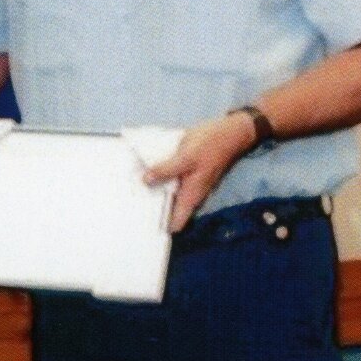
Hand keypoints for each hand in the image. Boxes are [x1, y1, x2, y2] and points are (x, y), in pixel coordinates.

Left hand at [144, 112, 255, 231]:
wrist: (231, 131)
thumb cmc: (210, 145)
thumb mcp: (186, 157)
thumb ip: (166, 169)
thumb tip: (145, 180)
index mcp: (191, 196)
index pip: (176, 224)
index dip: (161, 228)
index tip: (142, 230)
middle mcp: (191, 195)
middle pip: (170, 212)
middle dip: (153, 212)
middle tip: (130, 210)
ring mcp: (190, 185)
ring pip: (169, 197)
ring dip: (155, 195)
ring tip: (132, 193)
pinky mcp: (188, 174)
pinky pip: (171, 183)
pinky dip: (160, 182)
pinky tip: (144, 175)